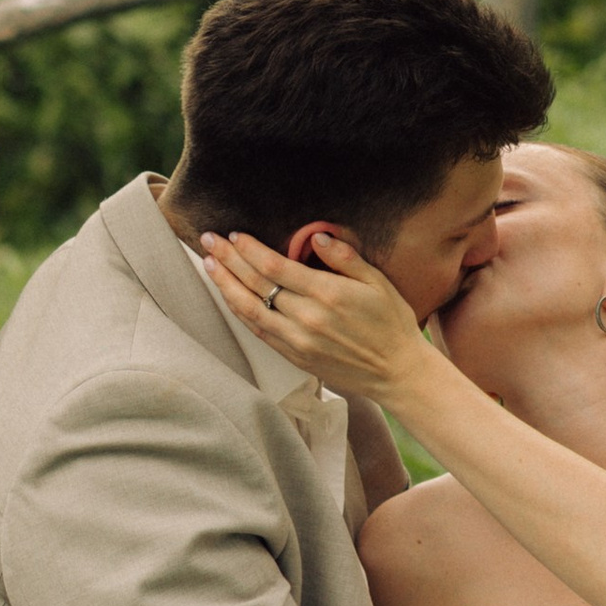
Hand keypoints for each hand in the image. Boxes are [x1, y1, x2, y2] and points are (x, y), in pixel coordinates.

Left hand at [200, 226, 424, 406]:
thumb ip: (346, 258)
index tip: (235, 234)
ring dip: (225, 285)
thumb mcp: (379, 282)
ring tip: (209, 266)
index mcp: (327, 294)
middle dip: (229, 260)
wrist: (396, 372)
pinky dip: (240, 312)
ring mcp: (297, 340)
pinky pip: (259, 331)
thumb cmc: (392, 323)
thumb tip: (316, 237)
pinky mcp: (294, 357)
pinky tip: (229, 297)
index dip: (250, 249)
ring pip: (250, 309)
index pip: (275, 266)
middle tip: (209, 241)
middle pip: (256, 284)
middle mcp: (307, 317)